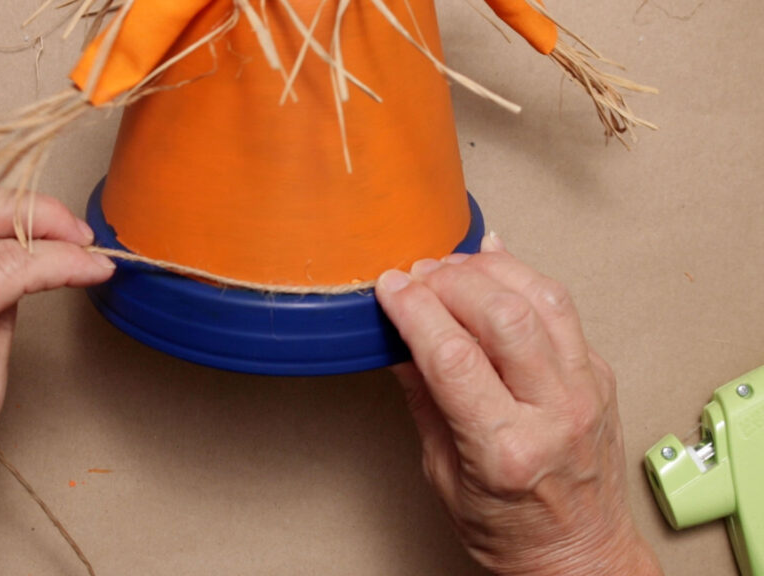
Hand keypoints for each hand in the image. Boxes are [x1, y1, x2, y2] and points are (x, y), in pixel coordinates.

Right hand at [375, 235, 660, 575]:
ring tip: (452, 267)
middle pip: (503, 315)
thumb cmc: (515, 531)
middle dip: (449, 280)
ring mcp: (586, 390)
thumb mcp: (444, 475)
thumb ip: (424, 402)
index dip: (415, 310)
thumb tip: (399, 343)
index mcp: (507, 449)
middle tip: (417, 276)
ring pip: (543, 298)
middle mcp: (556, 413)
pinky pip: (563, 308)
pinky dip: (524, 278)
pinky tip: (494, 268)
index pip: (454, 356)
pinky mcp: (600, 374)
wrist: (582, 555)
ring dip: (490, 269)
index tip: (390, 287)